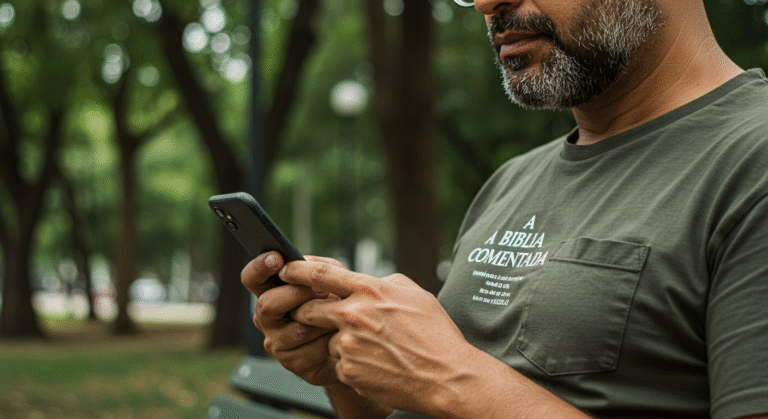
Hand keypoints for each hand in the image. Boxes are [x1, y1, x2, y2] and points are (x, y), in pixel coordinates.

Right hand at [241, 252, 340, 385]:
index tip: (276, 258)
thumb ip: (318, 268)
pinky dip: (329, 341)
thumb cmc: (336, 306)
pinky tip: (338, 336)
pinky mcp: (292, 363)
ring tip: (339, 313)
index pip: (251, 278)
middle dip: (294, 295)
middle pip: (266, 304)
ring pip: (295, 329)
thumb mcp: (331, 280)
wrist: (352, 342)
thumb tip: (301, 264)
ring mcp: (276, 342)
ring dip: (321, 320)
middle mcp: (267, 318)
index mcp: (271, 292)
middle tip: (317, 290)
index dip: (259, 267)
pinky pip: (310, 350)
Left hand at [279, 260, 479, 415]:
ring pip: (329, 339)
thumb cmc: (435, 334)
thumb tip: (370, 282)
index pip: (322, 274)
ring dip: (342, 342)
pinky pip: (341, 363)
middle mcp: (354, 315)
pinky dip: (353, 364)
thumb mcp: (414, 294)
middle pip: (310, 308)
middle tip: (312, 314)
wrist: (445, 376)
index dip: (298, 270)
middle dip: (306, 311)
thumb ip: (384, 284)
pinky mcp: (348, 371)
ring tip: (376, 349)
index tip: (287, 269)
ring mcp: (349, 345)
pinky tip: (378, 365)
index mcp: (370, 291)